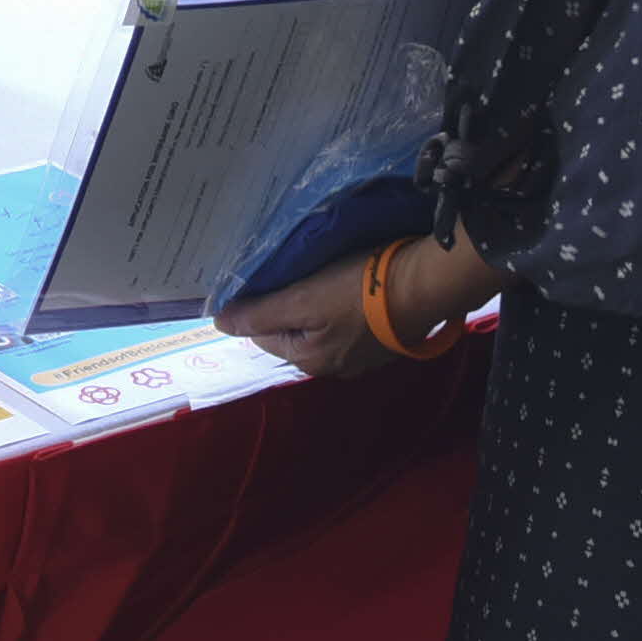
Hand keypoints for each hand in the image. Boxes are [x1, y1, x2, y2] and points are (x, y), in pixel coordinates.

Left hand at [215, 256, 392, 379]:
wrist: (423, 286)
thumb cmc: (358, 290)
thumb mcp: (303, 299)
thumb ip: (260, 314)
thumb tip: (218, 323)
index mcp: (309, 361)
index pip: (263, 335)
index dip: (258, 307)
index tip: (264, 277)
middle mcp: (333, 368)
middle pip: (292, 333)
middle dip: (287, 307)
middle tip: (292, 271)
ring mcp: (361, 359)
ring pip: (321, 329)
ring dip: (315, 307)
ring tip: (320, 275)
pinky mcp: (383, 342)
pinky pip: (348, 325)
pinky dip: (342, 308)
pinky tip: (350, 287)